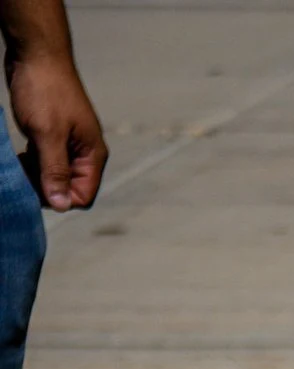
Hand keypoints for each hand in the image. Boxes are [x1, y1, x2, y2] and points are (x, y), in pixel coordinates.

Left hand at [7, 49, 107, 210]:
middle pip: (69, 187)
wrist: (37, 55)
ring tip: (17, 165)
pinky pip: (46, 159)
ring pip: (55, 174)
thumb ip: (55, 171)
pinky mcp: (53, 134)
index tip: (34, 188)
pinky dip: (32, 163)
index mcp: (92, 155)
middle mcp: (84, 152)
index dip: (60, 198)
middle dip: (46, 187)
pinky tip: (18, 156)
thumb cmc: (45, 92)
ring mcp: (69, 143)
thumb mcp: (48, 135)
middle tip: (21, 175)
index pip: (83, 195)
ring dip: (36, 175)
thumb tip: (61, 205)